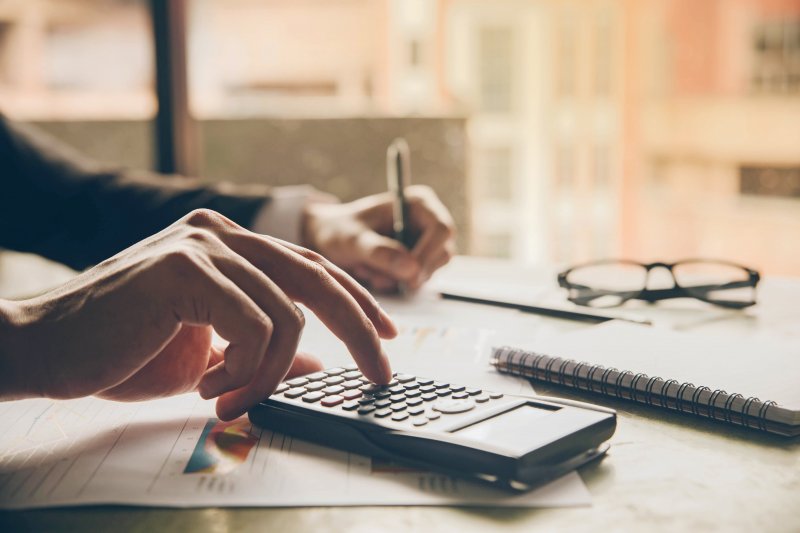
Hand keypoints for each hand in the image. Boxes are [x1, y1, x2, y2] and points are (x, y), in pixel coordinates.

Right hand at [0, 209, 395, 419]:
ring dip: (271, 375)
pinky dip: (245, 371)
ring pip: (288, 316)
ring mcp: (202, 244)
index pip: (312, 269)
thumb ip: (263, 351)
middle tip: (382, 371)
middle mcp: (221, 233)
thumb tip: (316, 362)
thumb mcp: (209, 357)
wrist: (45, 349)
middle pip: (318, 279)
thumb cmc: (123, 351)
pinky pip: (254, 328)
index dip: (356, 302)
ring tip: (232, 400)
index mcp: (229, 246)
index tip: (386, 333)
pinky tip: (208, 387)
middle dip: (360, 330)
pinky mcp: (185, 268)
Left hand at [302, 185, 455, 291]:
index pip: (442, 230)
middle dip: (412, 271)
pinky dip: (396, 285)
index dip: (429, 254)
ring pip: (430, 271)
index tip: (408, 276)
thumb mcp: (353, 240)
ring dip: (400, 279)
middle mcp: (429, 221)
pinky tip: (374, 274)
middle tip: (379, 276)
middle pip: (442, 254)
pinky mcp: (420, 263)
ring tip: (369, 269)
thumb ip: (379, 251)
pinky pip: (419, 282)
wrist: (331, 240)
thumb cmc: (340, 231)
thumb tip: (412, 269)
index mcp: (419, 203)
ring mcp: (427, 243)